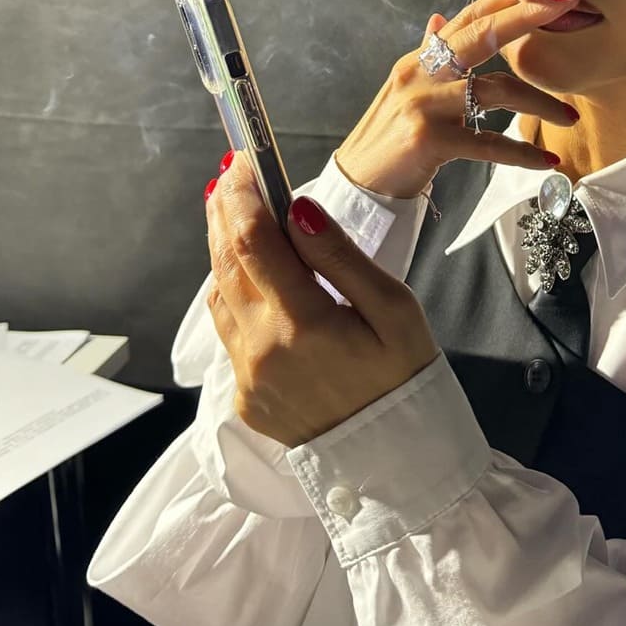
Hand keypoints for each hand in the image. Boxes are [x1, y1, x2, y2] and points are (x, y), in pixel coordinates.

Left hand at [204, 147, 440, 448]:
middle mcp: (262, 350)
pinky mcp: (243, 397)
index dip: (243, 195)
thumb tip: (297, 207)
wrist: (396, 462)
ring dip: (223, 249)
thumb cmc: (405, 377)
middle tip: (232, 176)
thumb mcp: (394, 308)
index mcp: (303, 324)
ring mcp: (247, 377)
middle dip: (225, 212)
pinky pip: (228, 331)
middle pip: (225, 261)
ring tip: (236, 214)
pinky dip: (233, 292)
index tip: (245, 163)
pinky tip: (251, 275)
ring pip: (219, 294)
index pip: (254, 240)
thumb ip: (340, 256)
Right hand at [334, 0, 581, 199]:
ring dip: (539, 102)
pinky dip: (522, 154)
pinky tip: (547, 162)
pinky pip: (489, 143)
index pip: (468, 17)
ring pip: (495, 90)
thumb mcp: (407, 90)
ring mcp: (423, 105)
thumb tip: (439, 19)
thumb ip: (428, 54)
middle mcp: (420, 74)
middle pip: (482, 33)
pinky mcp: (429, 140)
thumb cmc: (389, 139)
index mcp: (420, 60)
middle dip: (529, 12)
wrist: (357, 186)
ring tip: (569, 117)